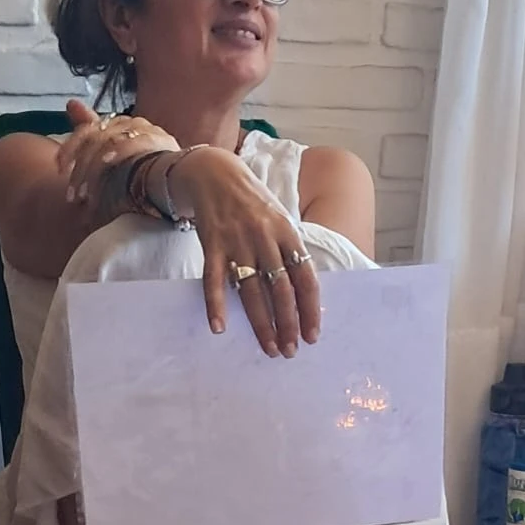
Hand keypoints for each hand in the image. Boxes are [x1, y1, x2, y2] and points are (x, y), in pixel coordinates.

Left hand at [57, 99, 178, 211]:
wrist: (191, 190)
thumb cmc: (153, 183)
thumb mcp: (117, 169)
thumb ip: (94, 142)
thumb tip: (71, 103)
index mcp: (124, 127)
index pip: (90, 129)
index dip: (71, 146)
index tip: (58, 168)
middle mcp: (136, 124)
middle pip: (97, 135)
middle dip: (79, 166)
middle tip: (70, 194)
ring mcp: (150, 131)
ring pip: (110, 140)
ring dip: (93, 170)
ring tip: (84, 195)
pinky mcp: (162, 143)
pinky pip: (135, 141)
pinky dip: (118, 151)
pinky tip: (106, 163)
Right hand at [172, 146, 320, 356]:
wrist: (216, 174)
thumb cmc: (253, 203)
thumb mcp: (280, 221)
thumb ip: (290, 252)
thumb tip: (305, 293)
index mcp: (288, 233)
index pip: (305, 278)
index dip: (310, 309)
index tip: (312, 336)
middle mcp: (265, 237)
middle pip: (281, 289)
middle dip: (288, 323)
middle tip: (289, 350)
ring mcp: (238, 241)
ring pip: (252, 290)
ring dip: (261, 323)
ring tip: (268, 347)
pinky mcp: (212, 243)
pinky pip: (214, 279)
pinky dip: (216, 304)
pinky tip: (220, 327)